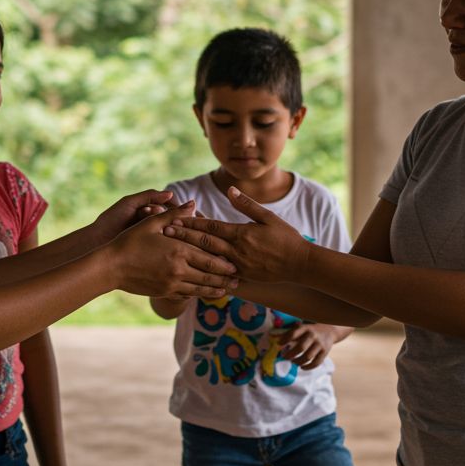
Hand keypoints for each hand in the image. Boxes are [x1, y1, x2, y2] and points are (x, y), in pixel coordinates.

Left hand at [90, 189, 174, 246]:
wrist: (99, 240)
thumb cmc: (112, 219)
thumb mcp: (130, 203)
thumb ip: (149, 196)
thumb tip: (171, 194)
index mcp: (147, 207)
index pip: (168, 203)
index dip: (172, 204)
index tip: (173, 205)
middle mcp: (151, 220)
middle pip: (167, 214)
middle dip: (161, 212)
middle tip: (147, 212)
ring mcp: (150, 233)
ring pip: (164, 226)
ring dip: (158, 222)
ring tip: (143, 220)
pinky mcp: (149, 245)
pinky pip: (161, 238)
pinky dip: (159, 234)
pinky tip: (150, 233)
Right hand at [108, 204, 237, 297]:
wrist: (111, 266)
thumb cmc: (130, 241)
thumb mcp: (152, 223)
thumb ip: (175, 215)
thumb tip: (193, 204)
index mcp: (178, 250)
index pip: (208, 258)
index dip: (224, 262)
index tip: (237, 263)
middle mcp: (178, 269)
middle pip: (208, 275)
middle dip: (225, 278)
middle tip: (240, 279)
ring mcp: (171, 283)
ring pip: (200, 288)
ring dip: (215, 289)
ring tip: (227, 290)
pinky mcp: (164, 292)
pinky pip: (186, 294)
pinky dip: (198, 294)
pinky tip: (204, 293)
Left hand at [163, 186, 307, 282]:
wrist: (301, 264)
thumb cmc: (286, 238)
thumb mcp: (268, 217)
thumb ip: (247, 205)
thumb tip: (230, 189)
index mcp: (241, 234)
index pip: (210, 227)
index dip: (190, 223)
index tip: (173, 219)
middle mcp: (236, 251)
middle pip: (203, 243)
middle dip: (183, 237)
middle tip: (163, 232)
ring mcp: (238, 266)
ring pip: (208, 260)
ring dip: (189, 254)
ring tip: (171, 250)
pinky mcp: (242, 277)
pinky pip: (218, 275)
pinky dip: (204, 273)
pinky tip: (190, 273)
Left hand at [277, 323, 337, 369]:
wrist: (330, 330)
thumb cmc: (311, 330)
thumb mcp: (302, 327)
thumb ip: (290, 333)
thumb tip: (273, 337)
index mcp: (305, 328)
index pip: (293, 334)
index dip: (285, 339)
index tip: (278, 344)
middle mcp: (313, 336)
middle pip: (300, 347)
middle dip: (291, 354)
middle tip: (285, 357)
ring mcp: (319, 345)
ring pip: (308, 357)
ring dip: (298, 361)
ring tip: (293, 362)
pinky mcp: (325, 353)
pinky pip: (316, 363)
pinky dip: (308, 367)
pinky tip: (302, 367)